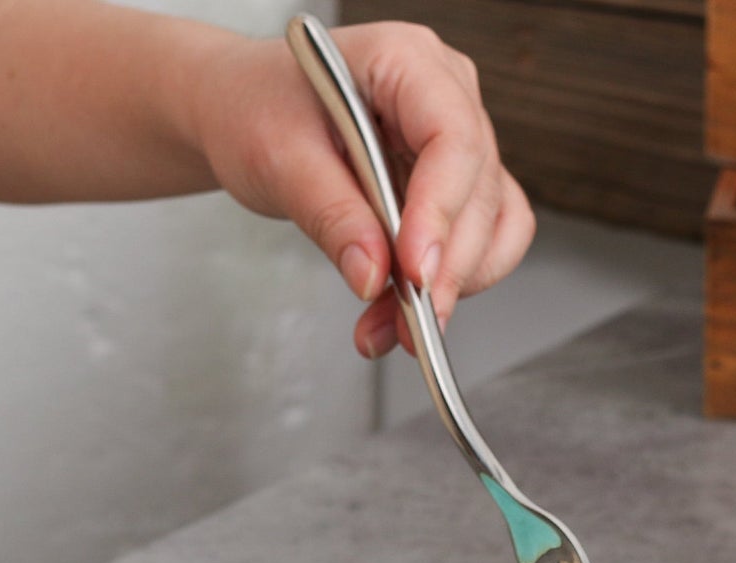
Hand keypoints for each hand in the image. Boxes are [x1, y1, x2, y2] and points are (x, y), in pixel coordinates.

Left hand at [195, 22, 535, 358]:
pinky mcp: (452, 192)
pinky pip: (479, 247)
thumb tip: (372, 275)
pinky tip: (399, 314)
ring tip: (390, 327)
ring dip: (451, 289)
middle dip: (445, 270)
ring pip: (491, 228)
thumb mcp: (277, 158)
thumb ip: (330, 215)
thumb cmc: (255, 109)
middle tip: (405, 323)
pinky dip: (447, 290)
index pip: (453, 138)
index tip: (415, 272)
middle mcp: (445, 98)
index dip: (441, 211)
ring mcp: (455, 148)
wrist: (243, 116)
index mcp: (405, 62)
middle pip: (479, 193)